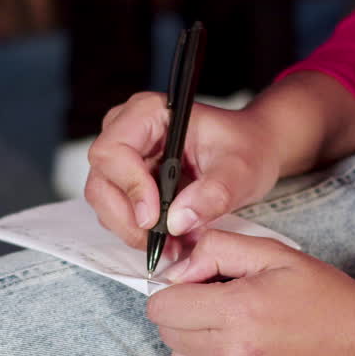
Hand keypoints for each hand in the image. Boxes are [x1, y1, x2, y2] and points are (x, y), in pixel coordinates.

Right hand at [84, 93, 281, 253]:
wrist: (252, 150)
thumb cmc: (246, 147)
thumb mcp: (240, 170)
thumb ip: (213, 193)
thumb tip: (179, 221)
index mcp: (149, 113)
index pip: (113, 151)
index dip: (130, 187)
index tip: (156, 217)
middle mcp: (128, 130)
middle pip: (102, 181)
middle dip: (130, 219)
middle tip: (166, 242)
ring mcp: (124, 156)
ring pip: (104, 201)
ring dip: (134, 230)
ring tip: (174, 242)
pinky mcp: (127, 179)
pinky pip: (117, 211)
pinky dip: (138, 231)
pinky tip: (169, 236)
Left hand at [147, 230, 354, 355]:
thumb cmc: (325, 297)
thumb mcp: (275, 254)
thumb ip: (217, 249)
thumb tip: (175, 273)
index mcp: (239, 311)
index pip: (161, 308)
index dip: (177, 294)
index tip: (201, 292)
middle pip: (169, 337)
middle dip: (189, 319)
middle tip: (227, 314)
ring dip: (201, 352)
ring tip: (242, 341)